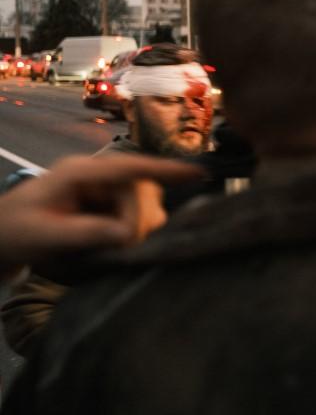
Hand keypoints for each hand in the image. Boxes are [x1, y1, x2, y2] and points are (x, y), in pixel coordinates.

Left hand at [0, 155, 202, 274]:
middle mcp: (95, 175)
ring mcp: (100, 188)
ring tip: (119, 247)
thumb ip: (87, 232)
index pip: (129, 167)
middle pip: (141, 187)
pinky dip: (133, 227)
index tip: (198, 173)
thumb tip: (129, 233)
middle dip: (141, 216)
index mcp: (79, 173)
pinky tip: (120, 243)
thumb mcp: (46, 236)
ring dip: (139, 223)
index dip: (165, 169)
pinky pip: (133, 211)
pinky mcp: (103, 203)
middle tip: (127, 246)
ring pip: (142, 200)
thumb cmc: (15, 233)